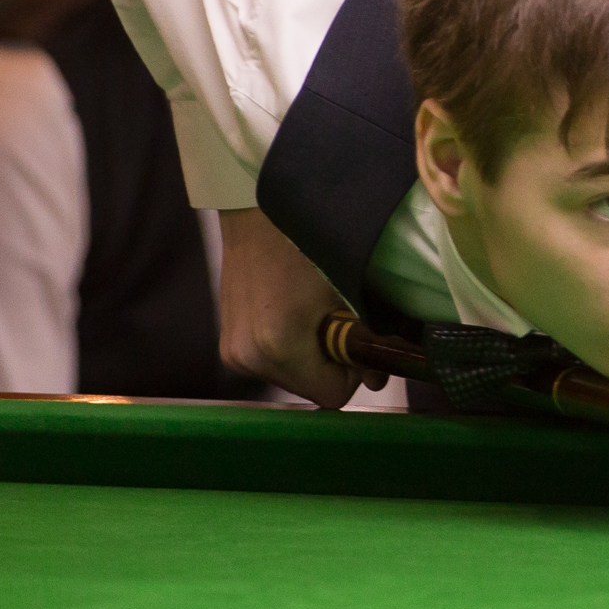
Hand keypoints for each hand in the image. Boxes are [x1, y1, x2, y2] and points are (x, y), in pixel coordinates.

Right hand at [216, 207, 387, 408]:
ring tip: (312, 313)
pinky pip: (272, 362)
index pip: (332, 396)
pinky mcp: (228, 343)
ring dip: (310, 355)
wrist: (256, 212)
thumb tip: (380, 373)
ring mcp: (234, 351)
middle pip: (310, 389)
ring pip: (292, 377)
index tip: (356, 341)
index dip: (353, 372)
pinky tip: (293, 313)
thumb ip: (369, 337)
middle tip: (337, 322)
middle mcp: (249, 356)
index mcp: (279, 345)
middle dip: (331, 363)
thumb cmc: (305, 240)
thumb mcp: (348, 287)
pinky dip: (290, 347)